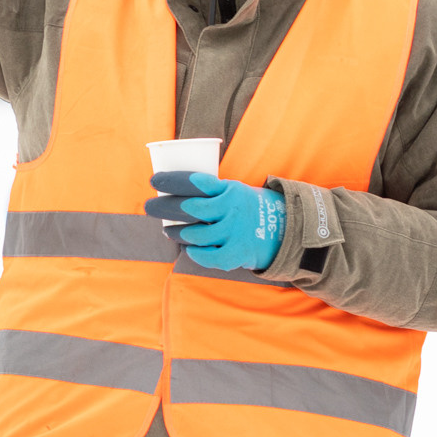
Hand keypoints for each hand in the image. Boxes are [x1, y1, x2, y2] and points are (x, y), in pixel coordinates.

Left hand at [144, 172, 283, 271]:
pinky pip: (208, 256)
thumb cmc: (248, 208)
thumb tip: (174, 193)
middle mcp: (232, 209)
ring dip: (176, 232)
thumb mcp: (234, 191)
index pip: (196, 182)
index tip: (155, 180)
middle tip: (150, 207)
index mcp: (230, 189)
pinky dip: (195, 253)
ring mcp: (234, 232)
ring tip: (167, 231)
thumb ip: (211, 192)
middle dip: (164, 207)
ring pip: (195, 234)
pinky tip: (189, 249)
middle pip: (189, 208)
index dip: (172, 181)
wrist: (286, 230)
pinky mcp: (237, 253)